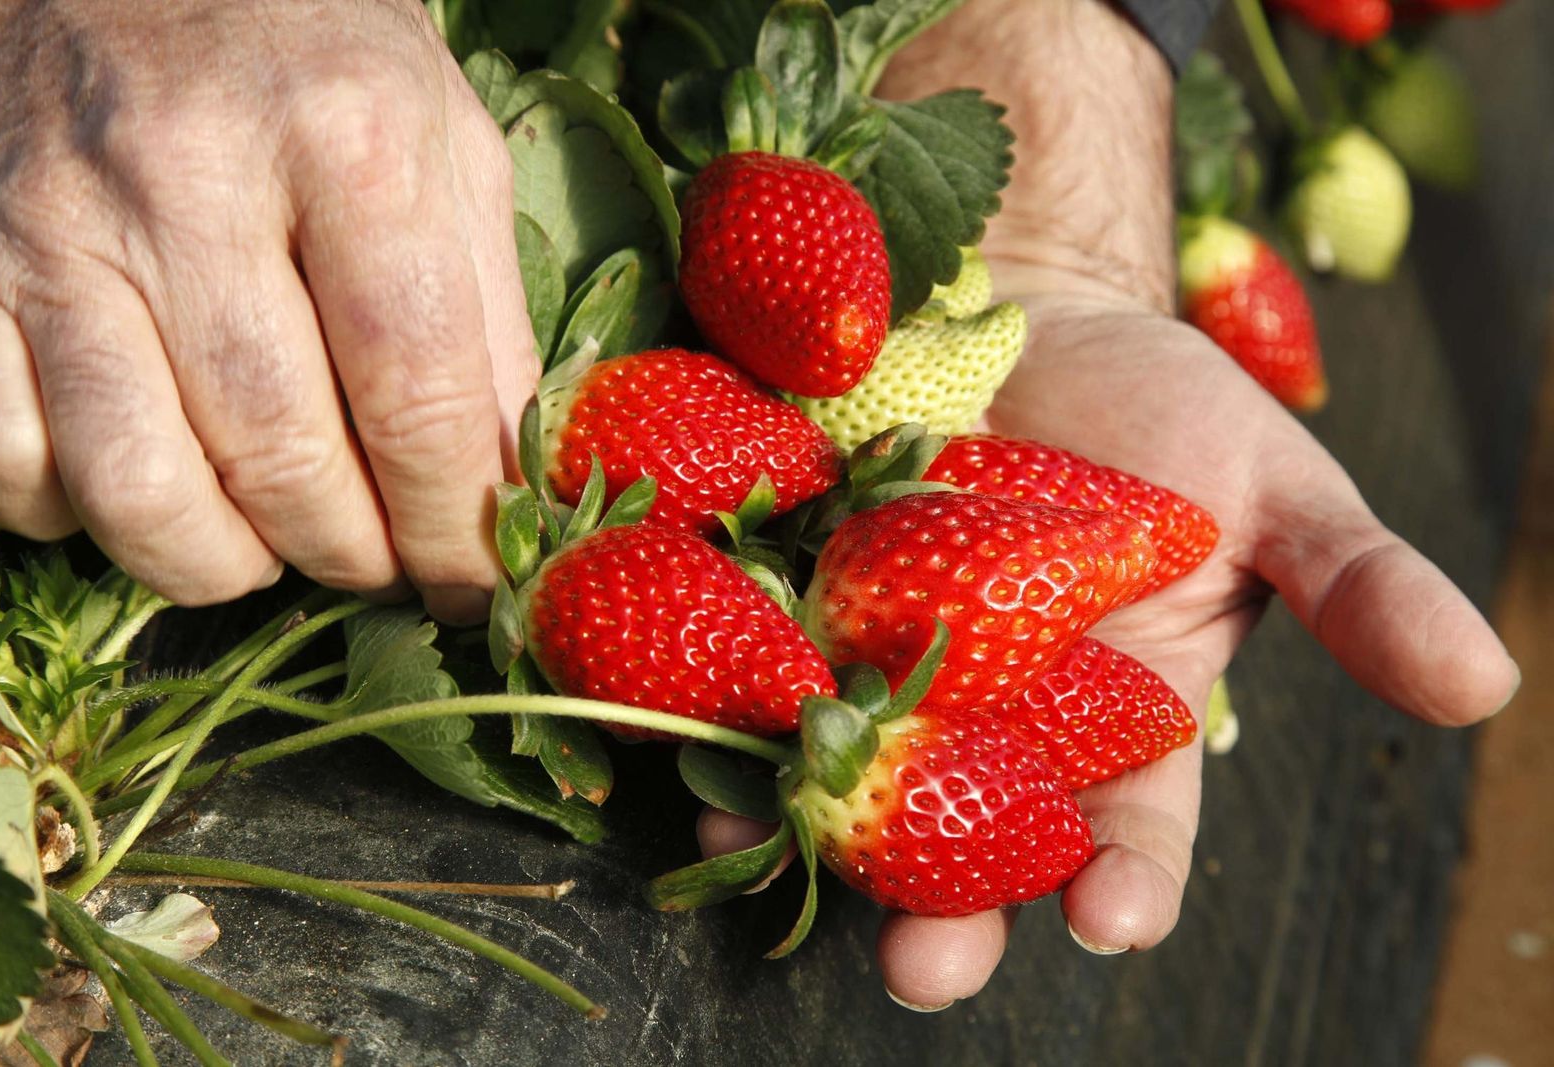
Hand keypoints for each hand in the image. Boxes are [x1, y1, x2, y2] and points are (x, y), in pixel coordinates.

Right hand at [0, 0, 538, 621]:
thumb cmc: (296, 45)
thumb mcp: (436, 130)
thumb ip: (487, 303)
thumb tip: (511, 478)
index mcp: (346, 137)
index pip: (416, 391)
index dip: (453, 521)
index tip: (473, 580)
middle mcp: (190, 181)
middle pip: (282, 458)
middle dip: (349, 554)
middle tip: (377, 562)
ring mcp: (54, 227)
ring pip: (134, 487)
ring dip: (218, 565)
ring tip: (266, 549)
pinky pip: (2, 459)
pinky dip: (75, 515)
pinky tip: (144, 482)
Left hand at [700, 291, 1517, 1009]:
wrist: (1021, 315)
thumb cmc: (1162, 409)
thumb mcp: (1273, 486)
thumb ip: (1359, 589)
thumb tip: (1485, 684)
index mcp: (1120, 721)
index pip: (1134, 834)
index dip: (1125, 883)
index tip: (1111, 920)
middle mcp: (998, 725)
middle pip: (975, 849)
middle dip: (950, 913)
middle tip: (923, 971)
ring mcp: (888, 674)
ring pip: (851, 787)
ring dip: (815, 838)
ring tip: (776, 864)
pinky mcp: (801, 610)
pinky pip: (759, 688)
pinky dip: (728, 726)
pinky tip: (699, 764)